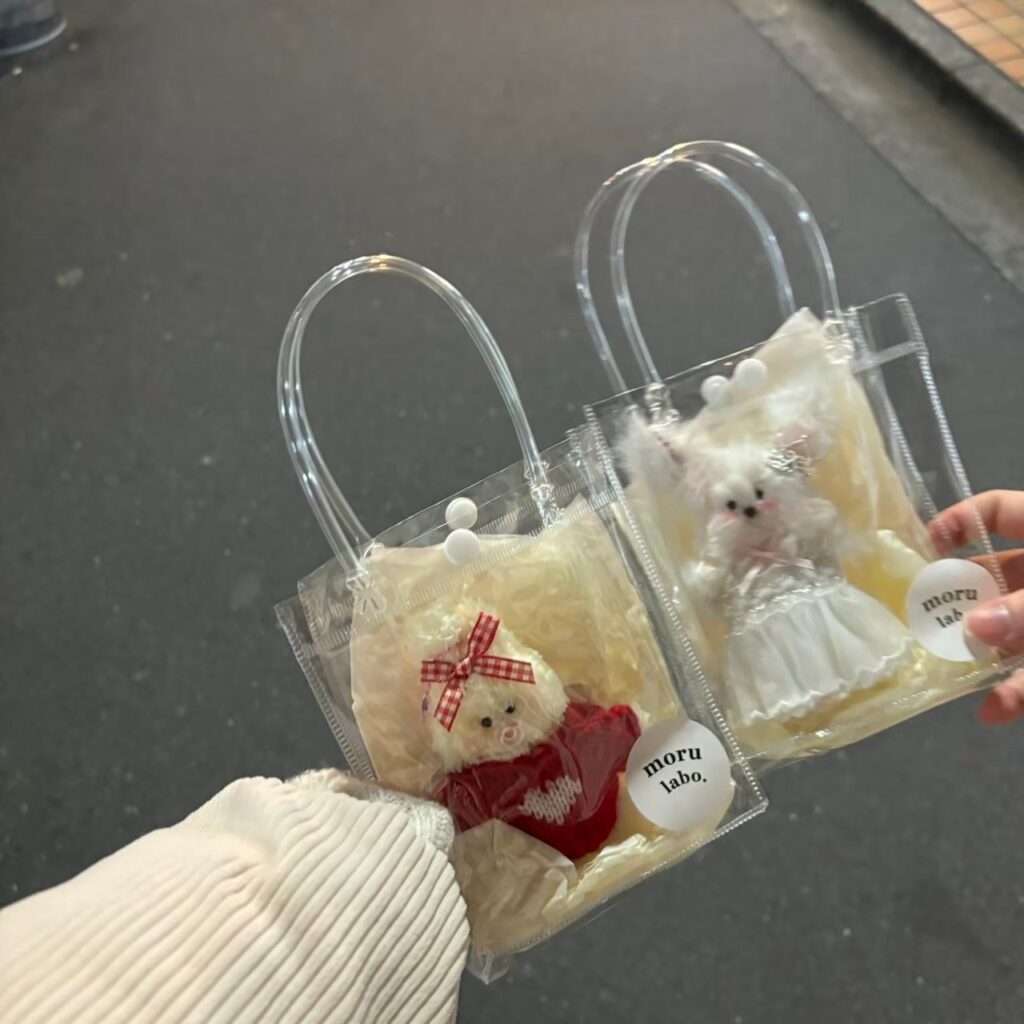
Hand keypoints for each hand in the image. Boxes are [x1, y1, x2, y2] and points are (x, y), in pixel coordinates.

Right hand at [929, 490, 1023, 724]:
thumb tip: (973, 626)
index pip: (997, 510)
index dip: (959, 522)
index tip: (923, 550)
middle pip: (996, 577)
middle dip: (961, 601)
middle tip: (923, 621)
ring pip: (1012, 630)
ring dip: (984, 653)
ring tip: (952, 670)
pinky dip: (1018, 690)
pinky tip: (995, 710)